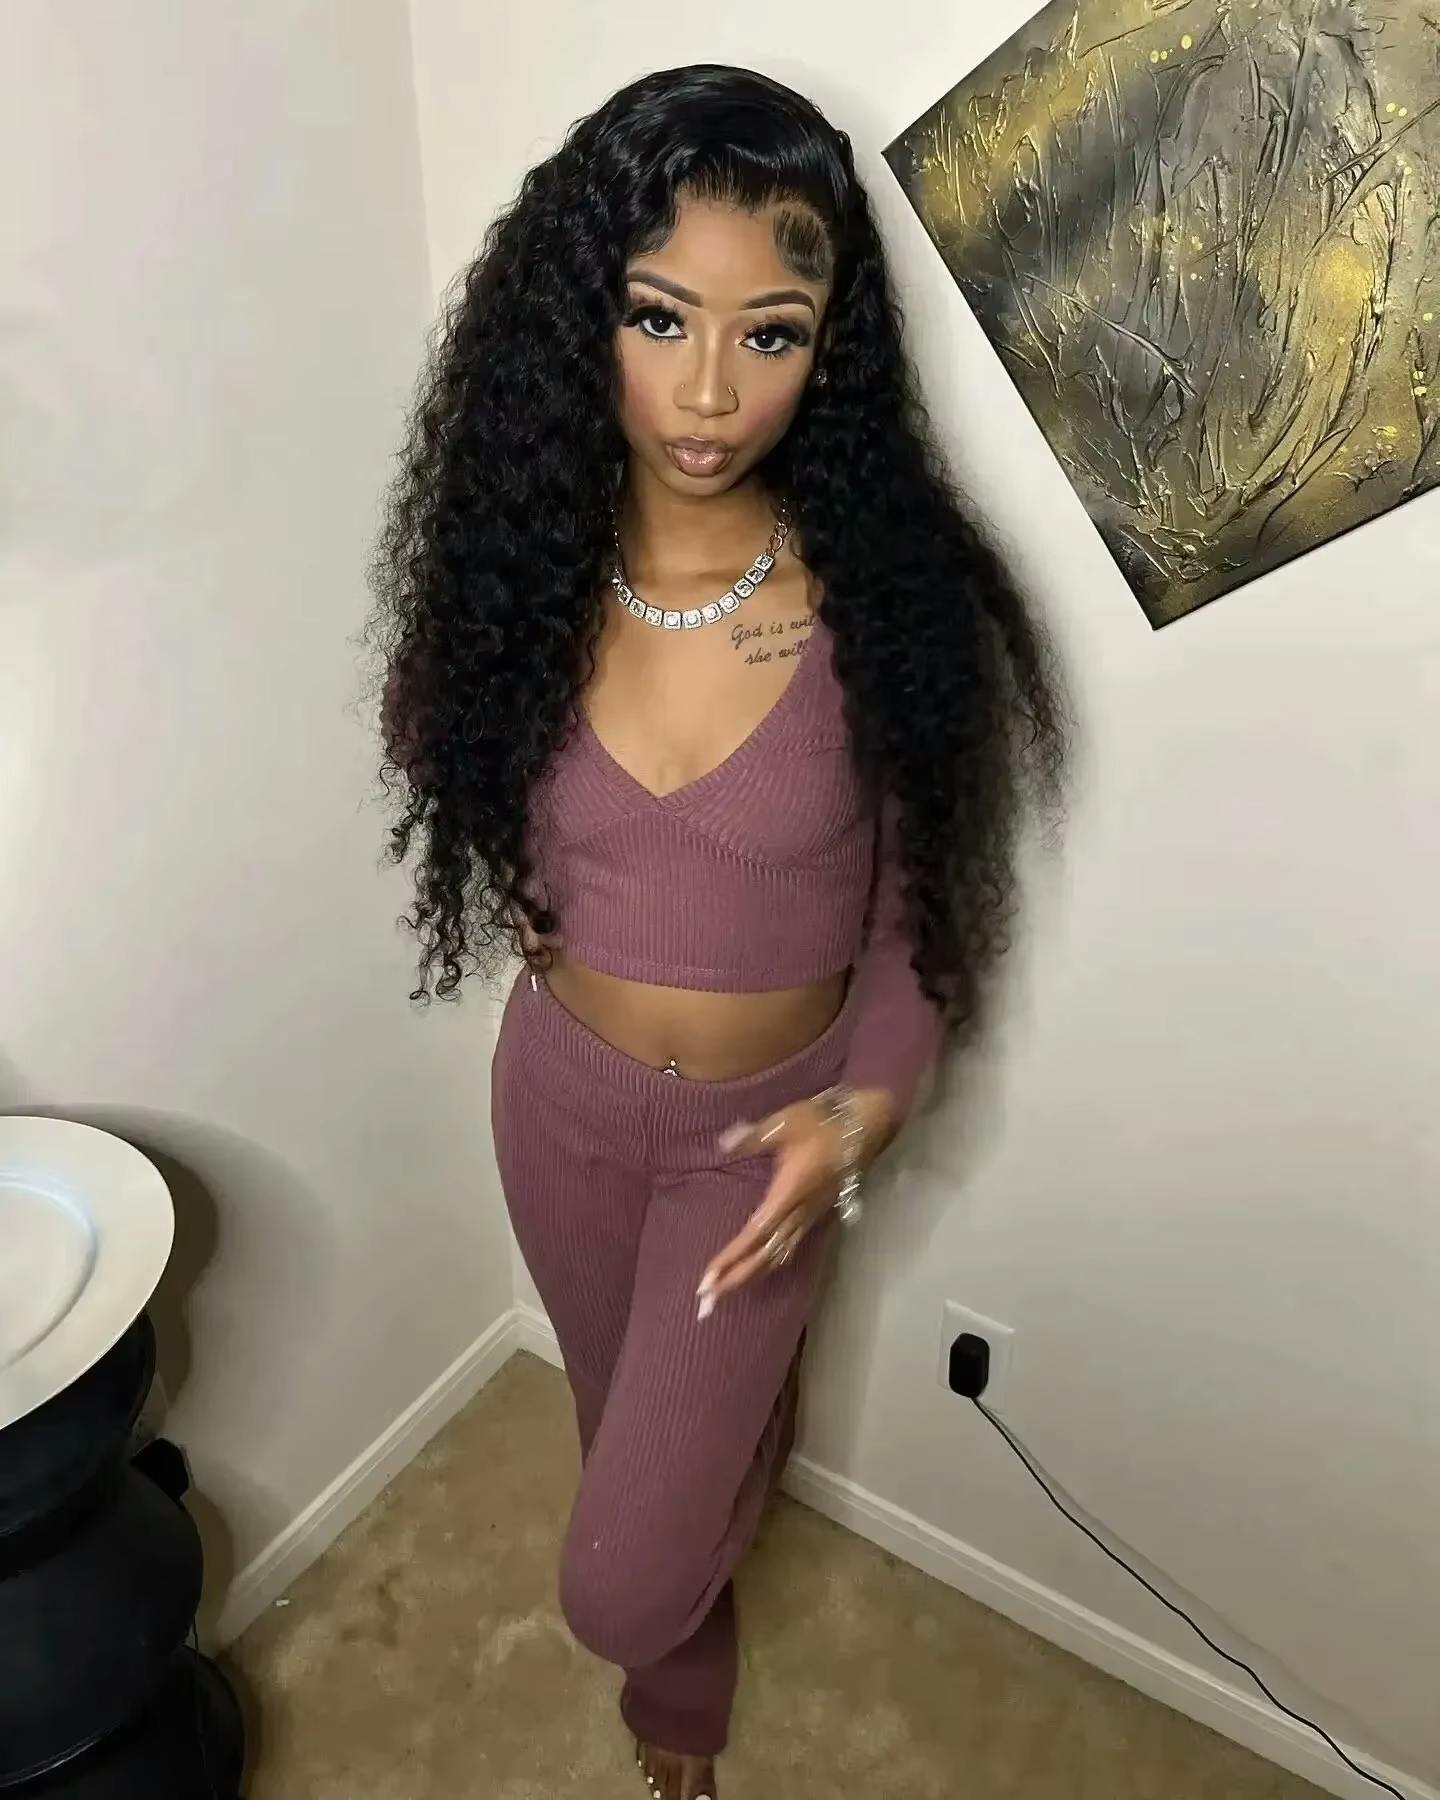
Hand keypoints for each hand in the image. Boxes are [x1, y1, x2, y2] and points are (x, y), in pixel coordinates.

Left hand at [696, 1087, 895, 1317]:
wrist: (864, 1128)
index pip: (754, 1235)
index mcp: (787, 1195)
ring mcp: (809, 1217)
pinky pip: (789, 1248)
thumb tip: (723, 1143)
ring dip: (750, 1276)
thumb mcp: (783, 1123)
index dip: (731, 1259)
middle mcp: (798, 1214)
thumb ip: (752, 1137)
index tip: (707, 1280)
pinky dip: (769, 1264)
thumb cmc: (822, 1122)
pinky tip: (758, 1270)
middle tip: (705, 1303)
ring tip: (725, 1293)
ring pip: (777, 1256)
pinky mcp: (815, 1215)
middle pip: (764, 1256)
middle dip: (735, 1279)